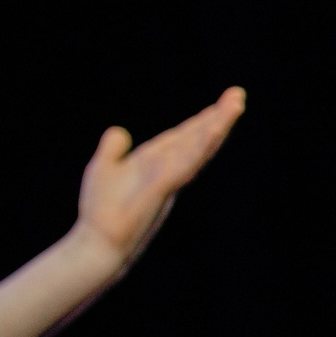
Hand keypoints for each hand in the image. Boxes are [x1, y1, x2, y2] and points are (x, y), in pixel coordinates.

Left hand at [70, 87, 245, 263]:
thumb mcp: (104, 168)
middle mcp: (168, 170)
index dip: (201, 120)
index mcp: (156, 163)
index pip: (183, 137)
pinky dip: (198, 147)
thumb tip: (118, 131)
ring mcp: (168, 180)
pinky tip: (212, 130)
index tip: (222, 101)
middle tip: (238, 94)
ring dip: (216, 127)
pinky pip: (184, 165)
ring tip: (235, 104)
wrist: (97, 241)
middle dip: (217, 118)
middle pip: (197, 139)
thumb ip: (113, 149)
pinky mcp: (162, 189)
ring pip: (198, 149)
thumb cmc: (101, 210)